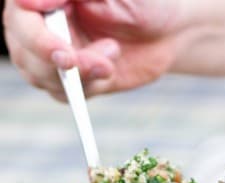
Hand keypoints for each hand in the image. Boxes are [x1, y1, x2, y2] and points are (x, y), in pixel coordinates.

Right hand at [4, 0, 224, 100]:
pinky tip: (109, 69)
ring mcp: (50, 54)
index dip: (37, 38)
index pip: (21, 17)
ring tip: (111, 55)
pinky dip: (88, 87)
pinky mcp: (69, 80)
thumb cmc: (140, 0)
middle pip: (26, 52)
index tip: (63, 53)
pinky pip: (65, 94)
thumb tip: (27, 1)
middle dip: (61, 63)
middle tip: (99, 64)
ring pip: (43, 76)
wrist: (166, 29)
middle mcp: (38, 23)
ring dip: (79, 76)